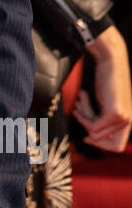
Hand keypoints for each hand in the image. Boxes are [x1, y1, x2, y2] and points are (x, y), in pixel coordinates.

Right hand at [74, 26, 131, 151]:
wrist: (111, 61)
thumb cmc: (106, 79)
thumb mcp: (106, 102)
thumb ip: (104, 118)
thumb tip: (92, 135)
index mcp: (128, 120)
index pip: (117, 146)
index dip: (101, 144)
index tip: (87, 136)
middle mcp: (128, 121)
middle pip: (110, 145)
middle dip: (92, 135)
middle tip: (80, 117)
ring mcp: (122, 118)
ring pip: (96, 133)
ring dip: (83, 117)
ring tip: (79, 100)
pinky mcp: (114, 113)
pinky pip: (93, 125)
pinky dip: (83, 115)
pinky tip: (81, 97)